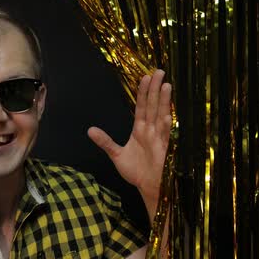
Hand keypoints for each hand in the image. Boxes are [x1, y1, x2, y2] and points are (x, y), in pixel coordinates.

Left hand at [88, 69, 171, 221]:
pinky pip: (165, 133)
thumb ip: (105, 142)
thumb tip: (90, 130)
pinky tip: (168, 110)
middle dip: (155, 89)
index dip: (143, 92)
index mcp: (140, 130)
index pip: (142, 107)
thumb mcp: (116, 154)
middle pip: (153, 105)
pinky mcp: (164, 148)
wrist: (146, 188)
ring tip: (165, 84)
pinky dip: (166, 121)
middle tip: (158, 71)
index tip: (145, 77)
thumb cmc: (135, 171)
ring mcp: (158, 138)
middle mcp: (150, 131)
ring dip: (163, 101)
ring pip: (161, 115)